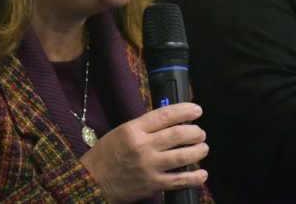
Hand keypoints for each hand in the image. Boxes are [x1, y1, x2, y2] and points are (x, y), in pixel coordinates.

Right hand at [79, 102, 208, 202]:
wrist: (92, 181)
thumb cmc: (105, 155)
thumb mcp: (121, 132)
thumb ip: (144, 127)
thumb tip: (169, 122)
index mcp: (134, 129)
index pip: (165, 115)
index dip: (185, 111)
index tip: (197, 111)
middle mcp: (143, 146)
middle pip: (178, 134)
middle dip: (195, 132)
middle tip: (200, 133)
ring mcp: (149, 166)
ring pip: (182, 156)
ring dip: (198, 151)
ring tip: (203, 148)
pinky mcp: (152, 184)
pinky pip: (179, 180)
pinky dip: (194, 177)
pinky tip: (202, 174)